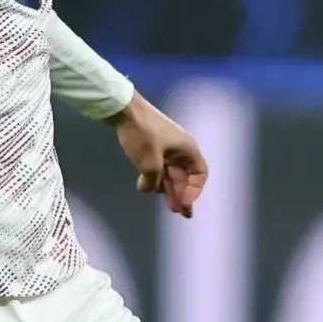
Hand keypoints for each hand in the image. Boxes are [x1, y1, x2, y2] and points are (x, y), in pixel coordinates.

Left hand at [112, 93, 206, 218]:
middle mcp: (180, 149)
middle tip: (178, 213)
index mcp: (187, 149)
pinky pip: (158, 166)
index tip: (183, 203)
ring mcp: (166, 147)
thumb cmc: (142, 134)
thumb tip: (149, 187)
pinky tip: (147, 187)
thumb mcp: (149, 163)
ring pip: (170, 172)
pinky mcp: (153, 146)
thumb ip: (153, 181)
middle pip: (184, 176)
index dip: (194, 191)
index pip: (200, 174)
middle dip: (180, 194)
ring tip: (167, 204)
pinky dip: (155, 177)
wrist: (122, 108)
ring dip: (167, 188)